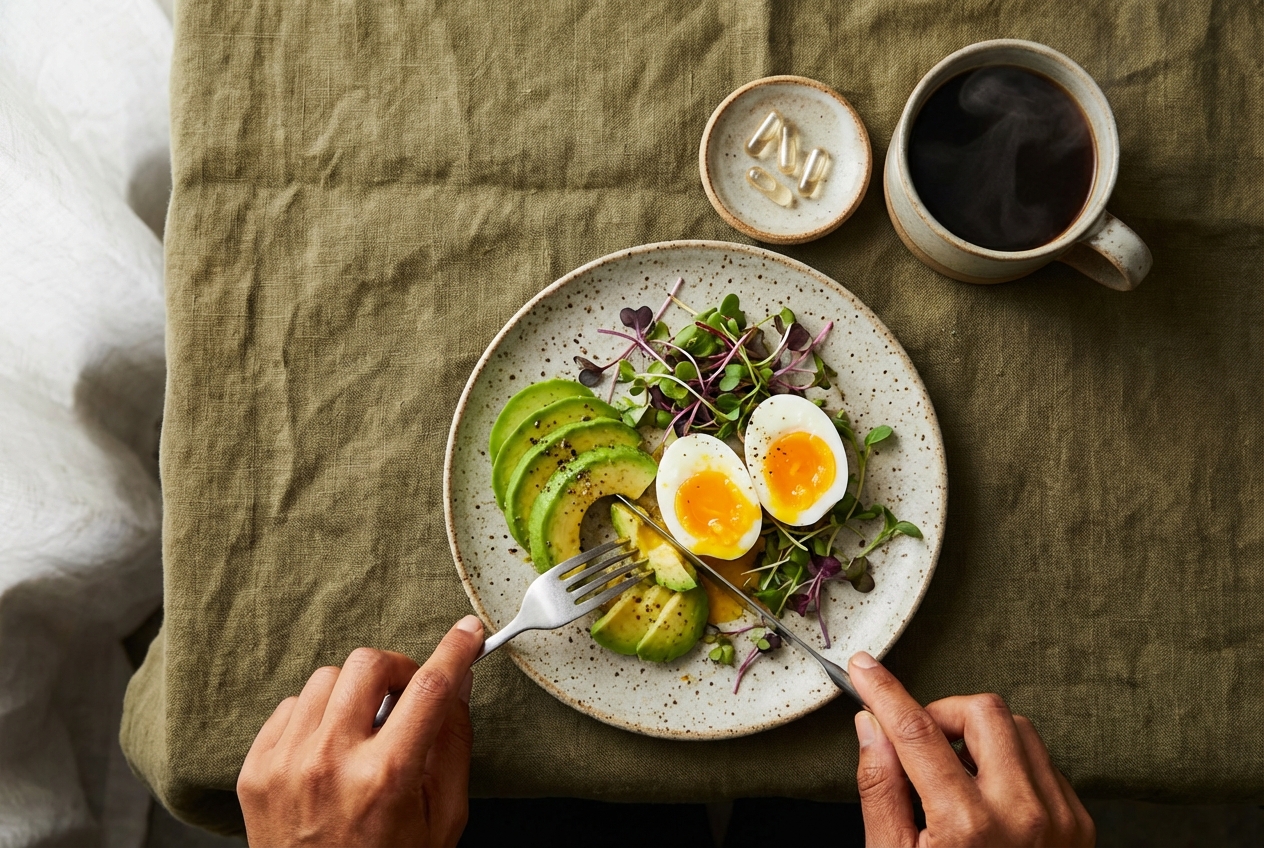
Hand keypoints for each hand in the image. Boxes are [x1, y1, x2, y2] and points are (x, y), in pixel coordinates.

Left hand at [237, 616, 484, 847]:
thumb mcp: (443, 816)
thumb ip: (453, 744)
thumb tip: (459, 682)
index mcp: (386, 778)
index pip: (429, 688)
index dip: (454, 650)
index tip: (467, 632)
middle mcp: (331, 763)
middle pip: (368, 664)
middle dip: (397, 670)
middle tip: (406, 696)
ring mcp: (286, 764)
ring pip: (327, 679)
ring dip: (355, 695)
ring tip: (364, 732)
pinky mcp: (256, 769)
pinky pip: (291, 706)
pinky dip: (317, 718)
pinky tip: (329, 751)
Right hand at [849, 651, 1093, 846]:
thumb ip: (880, 789)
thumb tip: (871, 728)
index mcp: (967, 826)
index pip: (917, 731)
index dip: (885, 691)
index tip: (865, 669)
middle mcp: (1022, 814)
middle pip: (981, 711)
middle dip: (941, 713)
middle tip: (917, 741)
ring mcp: (1060, 818)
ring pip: (1017, 728)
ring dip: (977, 735)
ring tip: (951, 773)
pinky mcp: (1080, 824)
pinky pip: (1042, 761)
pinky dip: (1007, 762)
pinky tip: (985, 795)